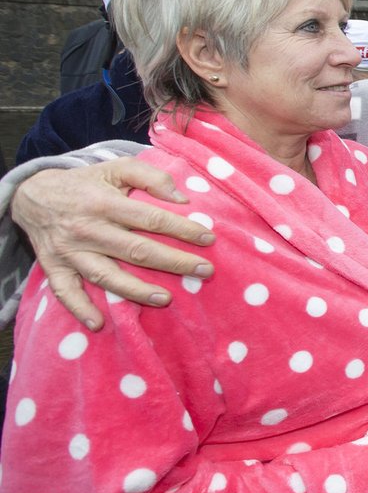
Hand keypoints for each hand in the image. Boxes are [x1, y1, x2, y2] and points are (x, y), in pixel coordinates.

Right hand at [12, 159, 214, 330]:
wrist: (33, 195)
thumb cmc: (85, 183)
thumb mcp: (116, 168)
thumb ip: (150, 176)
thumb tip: (182, 198)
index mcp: (104, 203)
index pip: (150, 219)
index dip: (181, 229)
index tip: (208, 239)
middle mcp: (87, 229)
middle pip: (136, 250)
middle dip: (174, 262)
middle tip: (205, 271)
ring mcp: (70, 252)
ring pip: (106, 275)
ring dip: (136, 290)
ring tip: (165, 299)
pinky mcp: (55, 267)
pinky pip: (65, 292)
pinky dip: (80, 309)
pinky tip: (99, 323)